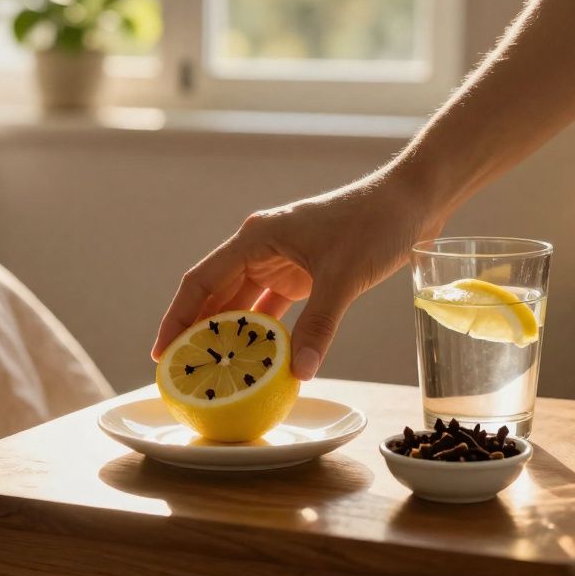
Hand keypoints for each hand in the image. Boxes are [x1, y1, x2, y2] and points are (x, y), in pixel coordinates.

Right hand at [150, 167, 445, 380]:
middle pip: (215, 295)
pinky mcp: (304, 274)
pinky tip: (259, 360)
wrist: (412, 202)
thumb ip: (319, 325)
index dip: (178, 318)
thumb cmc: (375, 224)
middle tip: (183, 373)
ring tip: (213, 373)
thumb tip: (298, 372)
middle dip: (198, 332)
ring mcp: (282, 261)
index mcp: (256, 239)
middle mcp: (261, 249)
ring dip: (230, 335)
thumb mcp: (343, 277)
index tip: (162, 353)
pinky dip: (265, 333)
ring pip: (243, 304)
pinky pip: (272, 308)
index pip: (201, 281)